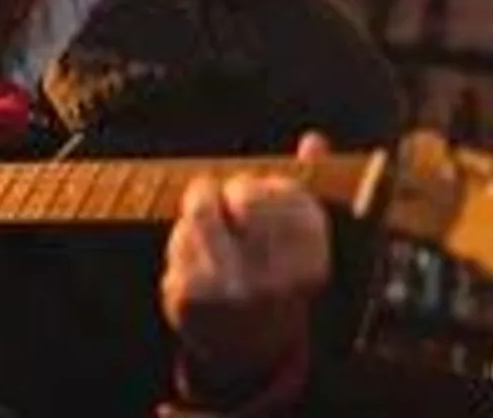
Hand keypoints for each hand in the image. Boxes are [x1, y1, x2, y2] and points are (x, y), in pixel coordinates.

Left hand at [160, 132, 331, 384]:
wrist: (249, 352)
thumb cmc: (275, 280)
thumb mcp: (299, 244)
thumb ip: (305, 190)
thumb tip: (315, 140)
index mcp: (311, 263)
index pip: (288, 196)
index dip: (263, 190)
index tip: (252, 203)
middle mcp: (275, 279)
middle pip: (242, 195)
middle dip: (229, 191)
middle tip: (223, 202)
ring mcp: (230, 290)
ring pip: (202, 212)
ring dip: (200, 213)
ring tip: (206, 229)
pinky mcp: (191, 296)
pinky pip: (177, 242)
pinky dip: (181, 243)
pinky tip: (192, 259)